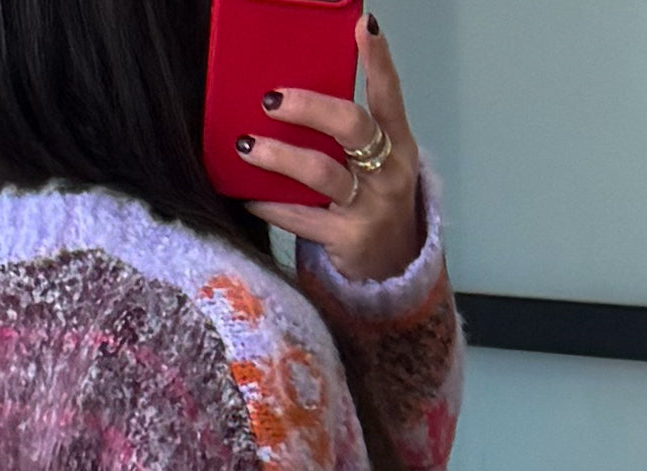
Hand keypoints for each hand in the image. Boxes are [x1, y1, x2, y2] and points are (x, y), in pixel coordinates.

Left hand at [241, 13, 422, 282]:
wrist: (394, 267)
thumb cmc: (375, 202)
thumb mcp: (377, 164)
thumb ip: (348, 135)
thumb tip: (292, 99)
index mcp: (399, 145)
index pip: (389, 96)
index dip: (379, 61)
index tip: (362, 28)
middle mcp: (388, 173)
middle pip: (351, 127)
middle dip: (310, 108)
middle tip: (270, 99)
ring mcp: (369, 208)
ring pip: (322, 172)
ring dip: (280, 156)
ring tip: (247, 145)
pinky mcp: (346, 239)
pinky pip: (301, 218)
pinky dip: (271, 205)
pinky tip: (248, 194)